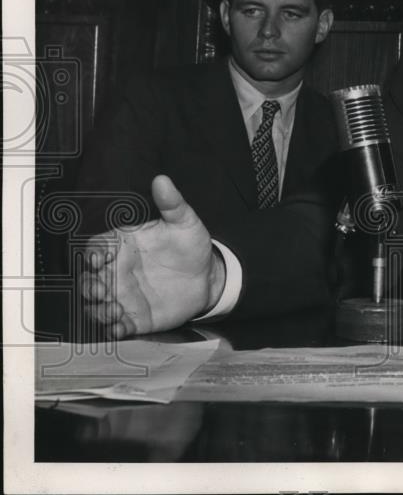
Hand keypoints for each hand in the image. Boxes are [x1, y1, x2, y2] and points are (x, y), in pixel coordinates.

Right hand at [81, 175, 225, 337]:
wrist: (208, 276)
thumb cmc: (190, 245)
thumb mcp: (185, 222)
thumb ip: (172, 203)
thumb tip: (162, 179)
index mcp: (121, 246)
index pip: (94, 248)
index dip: (90, 254)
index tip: (97, 260)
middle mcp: (115, 272)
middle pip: (88, 280)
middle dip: (89, 286)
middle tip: (103, 290)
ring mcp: (122, 296)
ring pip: (96, 306)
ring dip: (98, 310)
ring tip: (114, 310)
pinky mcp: (133, 318)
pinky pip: (115, 327)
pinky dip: (113, 329)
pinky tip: (121, 327)